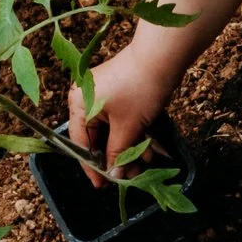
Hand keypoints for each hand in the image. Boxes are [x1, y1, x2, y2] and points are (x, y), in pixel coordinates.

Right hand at [68, 45, 181, 189]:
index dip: (91, 166)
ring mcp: (103, 94)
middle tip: (128, 177)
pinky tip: (148, 150)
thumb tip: (113, 176)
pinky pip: (122, 119)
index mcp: (79, 104)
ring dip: (128, 148)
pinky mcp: (121, 91)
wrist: (163, 56)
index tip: (101, 186)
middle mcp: (86, 98)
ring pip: (113, 129)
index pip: (80, 143)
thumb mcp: (128, 126)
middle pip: (98, 137)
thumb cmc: (140, 89)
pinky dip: (133, 133)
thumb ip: (118, 153)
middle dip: (116, 158)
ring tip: (143, 166)